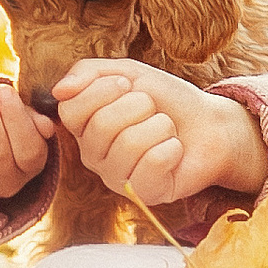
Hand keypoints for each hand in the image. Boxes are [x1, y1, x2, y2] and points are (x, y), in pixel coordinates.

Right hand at [53, 59, 267, 205]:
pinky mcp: (144, 194)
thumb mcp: (127, 72)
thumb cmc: (166, 99)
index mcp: (84, 127)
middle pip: (102, 126)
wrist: (208, 124)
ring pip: (129, 144)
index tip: (127, 85)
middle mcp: (94, 156)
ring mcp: (117, 178)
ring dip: (159, 126)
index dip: (101, 90)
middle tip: (152, 109)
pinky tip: (174, 151)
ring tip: (165, 129)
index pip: (70, 109)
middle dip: (138, 105)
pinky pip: (152, 164)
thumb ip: (88, 73)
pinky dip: (171, 148)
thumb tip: (58, 90)